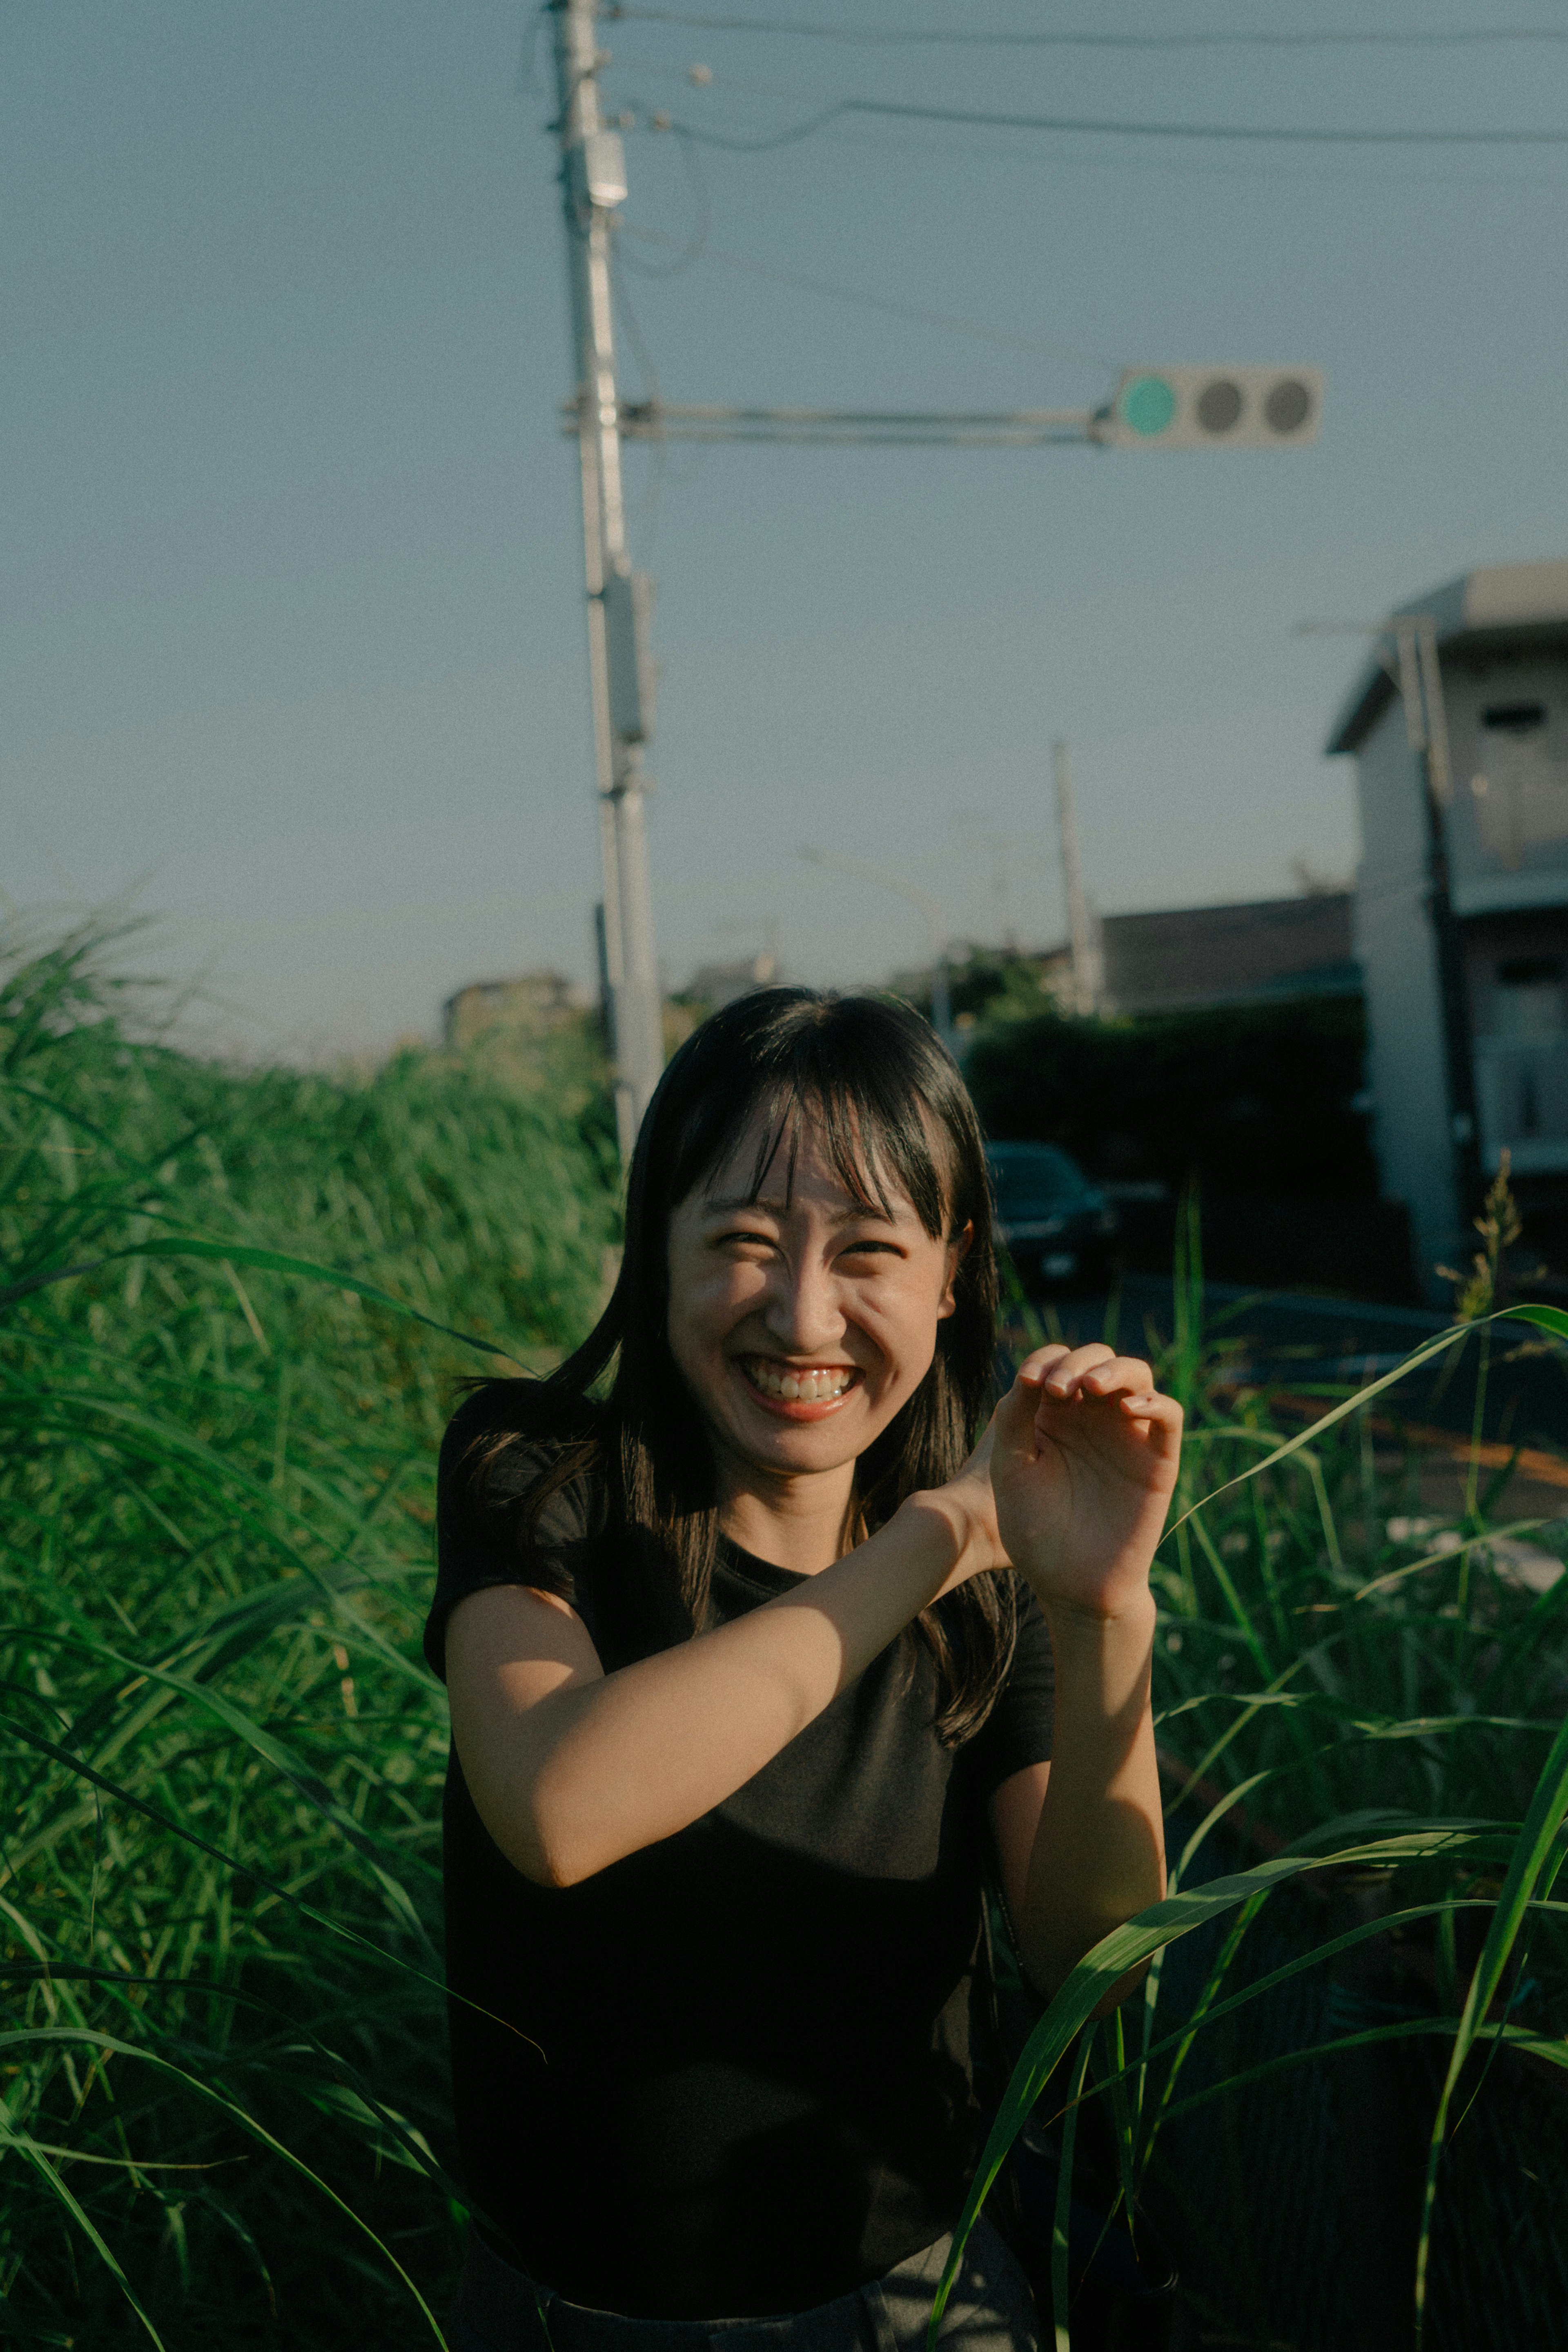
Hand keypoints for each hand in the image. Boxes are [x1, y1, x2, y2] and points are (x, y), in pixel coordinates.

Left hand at [988, 1343, 1181, 1622]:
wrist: (1070, 1583)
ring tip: (1090, 1387)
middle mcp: (1092, 1417)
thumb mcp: (1012, 1466)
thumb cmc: (1035, 1528)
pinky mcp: (1157, 1458)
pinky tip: (1126, 1409)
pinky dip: (1154, 1401)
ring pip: (1136, 1375)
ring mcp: (1127, 1434)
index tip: (1029, 1382)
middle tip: (1057, 1388)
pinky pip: (1169, 1415)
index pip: (1056, 1362)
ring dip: (1114, 1370)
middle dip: (1076, 1361)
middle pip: (1096, 1359)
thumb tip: (1032, 1372)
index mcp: (1055, 1414)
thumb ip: (1016, 1417)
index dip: (1045, 1359)